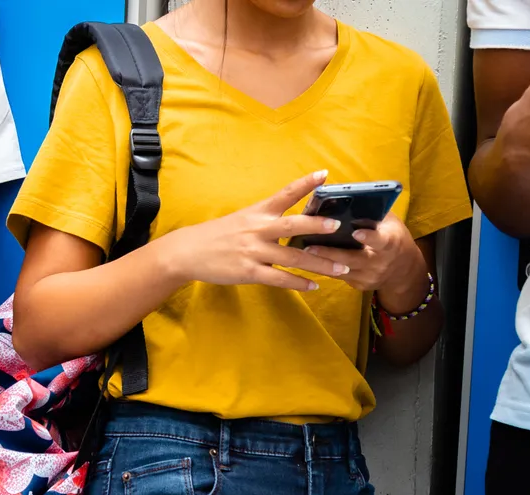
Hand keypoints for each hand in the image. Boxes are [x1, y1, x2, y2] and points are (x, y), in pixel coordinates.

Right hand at [159, 171, 351, 290]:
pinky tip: (313, 286)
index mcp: (258, 212)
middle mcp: (258, 229)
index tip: (324, 174)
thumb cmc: (218, 235)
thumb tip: (294, 224)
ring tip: (341, 267)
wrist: (188, 252)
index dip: (304, 184)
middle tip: (337, 226)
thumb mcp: (242, 219)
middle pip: (292, 225)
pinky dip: (298, 283)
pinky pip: (279, 278)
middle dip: (316, 225)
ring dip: (319, 263)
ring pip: (292, 257)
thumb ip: (266, 221)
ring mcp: (254, 251)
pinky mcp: (249, 271)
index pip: (285, 194)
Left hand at [303, 212, 428, 310]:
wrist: (402, 269)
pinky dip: (323, 268)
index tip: (356, 232)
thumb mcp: (389, 221)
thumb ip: (372, 211)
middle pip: (353, 259)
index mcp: (391, 242)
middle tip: (310, 247)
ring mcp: (369, 277)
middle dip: (331, 254)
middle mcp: (380, 263)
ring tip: (302, 253)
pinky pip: (338, 277)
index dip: (369, 237)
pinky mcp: (358, 285)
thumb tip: (348, 196)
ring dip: (321, 263)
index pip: (381, 240)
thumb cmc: (392, 235)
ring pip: (341, 271)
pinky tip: (307, 261)